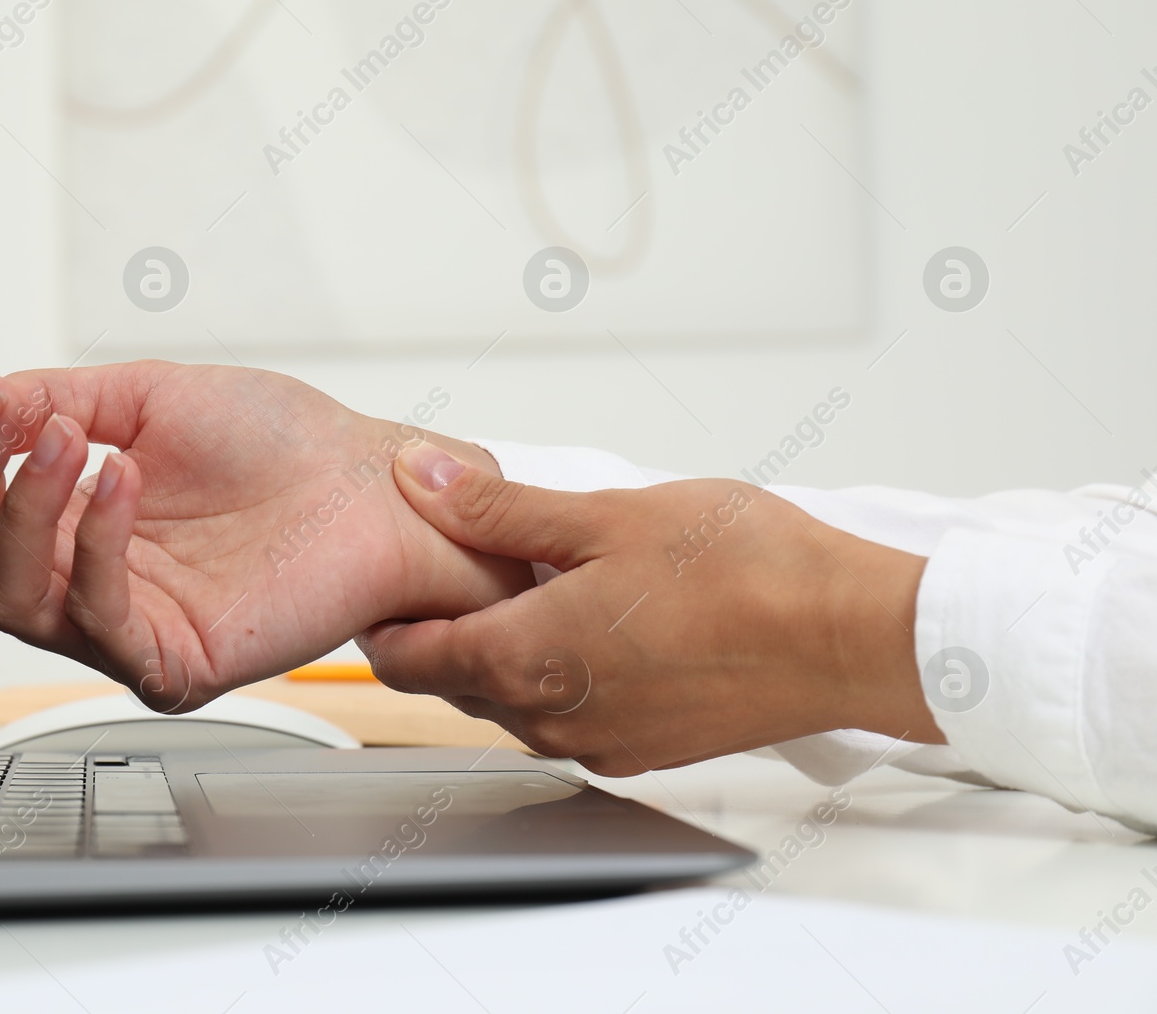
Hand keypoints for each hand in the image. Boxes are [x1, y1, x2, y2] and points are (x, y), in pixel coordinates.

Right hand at [0, 362, 532, 709]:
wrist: (375, 486)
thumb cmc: (280, 443)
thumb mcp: (148, 396)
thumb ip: (53, 401)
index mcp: (68, 524)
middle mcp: (83, 580)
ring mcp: (123, 627)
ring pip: (12, 597)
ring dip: (22, 506)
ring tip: (66, 438)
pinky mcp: (168, 662)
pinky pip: (96, 619)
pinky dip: (94, 541)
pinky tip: (119, 475)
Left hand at [358, 443, 943, 773]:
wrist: (847, 636)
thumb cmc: (741, 570)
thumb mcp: (604, 516)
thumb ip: (498, 509)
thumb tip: (418, 479)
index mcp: (526, 661)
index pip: (406, 660)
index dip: (384, 617)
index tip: (390, 575)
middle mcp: (552, 721)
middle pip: (455, 682)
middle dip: (446, 626)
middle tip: (461, 562)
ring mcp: (601, 745)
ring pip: (512, 702)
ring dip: (505, 650)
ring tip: (536, 583)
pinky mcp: (647, 752)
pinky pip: (570, 718)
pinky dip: (560, 674)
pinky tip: (598, 623)